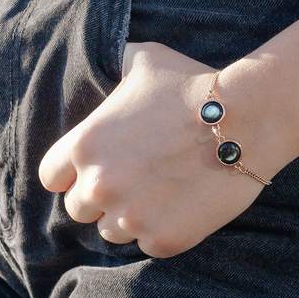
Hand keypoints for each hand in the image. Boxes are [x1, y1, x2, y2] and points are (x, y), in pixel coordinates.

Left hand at [37, 41, 296, 258]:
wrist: (246, 118)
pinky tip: (184, 204)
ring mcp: (130, 216)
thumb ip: (117, 62)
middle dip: (102, 196)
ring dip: (131, 215)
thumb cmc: (194, 84)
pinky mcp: (162, 239)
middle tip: (136, 180)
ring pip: (113, 230)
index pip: (52, 177)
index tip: (96, 169)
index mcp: (85, 145)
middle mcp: (99, 185)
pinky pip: (149, 244)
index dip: (71, 174)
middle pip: (79, 208)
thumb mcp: (146, 60)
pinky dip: (163, 229)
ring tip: (162, 191)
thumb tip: (111, 54)